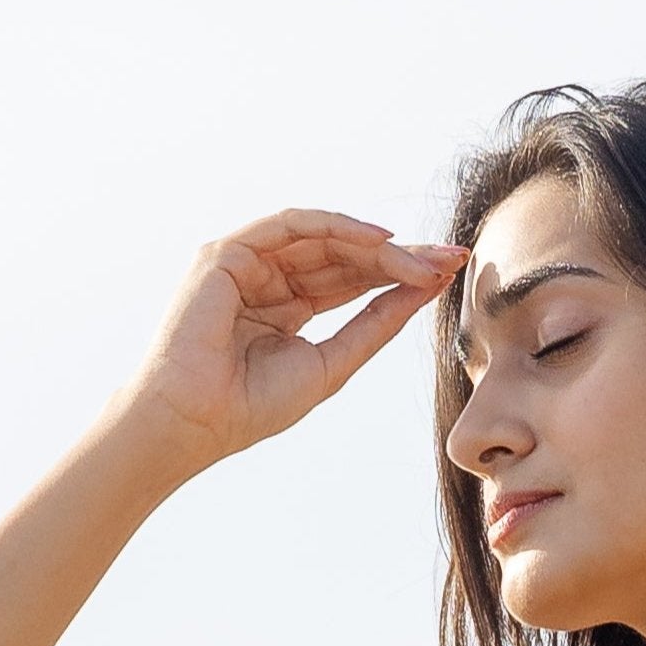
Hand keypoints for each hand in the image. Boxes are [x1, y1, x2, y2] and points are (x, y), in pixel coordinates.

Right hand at [119, 210, 465, 477]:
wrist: (195, 421)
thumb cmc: (251, 406)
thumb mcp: (329, 364)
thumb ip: (371, 327)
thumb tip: (419, 293)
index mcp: (288, 308)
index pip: (352, 281)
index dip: (399, 275)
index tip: (446, 274)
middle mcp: (269, 278)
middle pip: (345, 255)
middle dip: (399, 255)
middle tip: (450, 257)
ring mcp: (248, 261)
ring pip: (323, 237)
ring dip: (377, 244)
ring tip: (421, 258)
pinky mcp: (229, 252)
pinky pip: (291, 225)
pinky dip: (336, 227)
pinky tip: (378, 240)